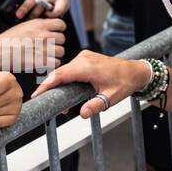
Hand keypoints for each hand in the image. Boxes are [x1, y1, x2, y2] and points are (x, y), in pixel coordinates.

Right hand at [0, 16, 65, 72]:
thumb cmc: (8, 40)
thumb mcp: (24, 26)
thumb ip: (38, 25)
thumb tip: (49, 27)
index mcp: (39, 25)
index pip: (61, 24)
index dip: (59, 29)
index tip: (55, 33)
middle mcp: (43, 35)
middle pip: (62, 38)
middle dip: (57, 43)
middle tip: (49, 46)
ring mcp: (43, 48)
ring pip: (61, 51)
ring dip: (55, 54)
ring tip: (47, 55)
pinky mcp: (41, 61)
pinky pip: (56, 62)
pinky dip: (52, 63)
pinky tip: (45, 62)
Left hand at [14, 0, 68, 19]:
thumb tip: (8, 8)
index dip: (22, 4)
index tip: (17, 14)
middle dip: (28, 10)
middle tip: (23, 18)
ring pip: (44, 6)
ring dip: (38, 14)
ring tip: (34, 18)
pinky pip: (56, 11)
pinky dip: (51, 15)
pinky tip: (47, 15)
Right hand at [32, 50, 150, 118]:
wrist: (135, 71)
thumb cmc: (124, 82)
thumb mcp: (111, 98)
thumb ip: (96, 106)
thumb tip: (82, 113)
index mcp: (88, 67)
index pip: (61, 75)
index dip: (46, 84)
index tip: (36, 94)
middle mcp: (84, 59)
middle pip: (59, 73)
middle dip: (51, 88)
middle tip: (48, 103)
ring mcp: (84, 57)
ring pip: (64, 70)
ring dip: (58, 84)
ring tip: (61, 101)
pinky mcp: (84, 58)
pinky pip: (70, 68)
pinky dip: (65, 78)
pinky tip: (66, 90)